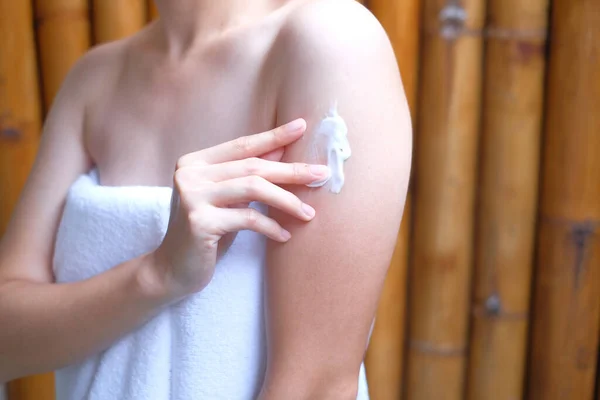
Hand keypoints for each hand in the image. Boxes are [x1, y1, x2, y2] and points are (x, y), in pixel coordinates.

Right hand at [148, 119, 329, 298]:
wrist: (173, 270)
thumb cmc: (205, 232)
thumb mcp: (227, 199)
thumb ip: (247, 174)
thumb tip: (280, 149)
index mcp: (195, 162)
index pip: (242, 145)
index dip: (273, 136)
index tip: (301, 126)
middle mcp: (190, 174)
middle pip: (252, 166)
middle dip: (291, 170)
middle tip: (321, 174)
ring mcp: (192, 196)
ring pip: (253, 187)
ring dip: (287, 200)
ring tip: (309, 213)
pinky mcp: (199, 221)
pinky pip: (247, 218)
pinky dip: (271, 226)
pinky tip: (285, 236)